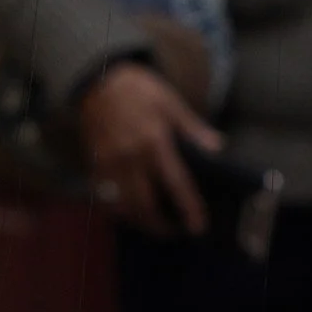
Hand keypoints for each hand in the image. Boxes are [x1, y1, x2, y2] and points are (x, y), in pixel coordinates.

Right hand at [75, 59, 224, 236]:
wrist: (99, 80)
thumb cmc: (139, 90)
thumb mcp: (171, 103)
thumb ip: (193, 129)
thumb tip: (217, 149)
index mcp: (153, 141)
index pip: (175, 183)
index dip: (188, 208)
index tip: (198, 227)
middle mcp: (129, 157)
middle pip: (145, 205)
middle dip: (161, 226)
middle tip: (175, 231)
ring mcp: (108, 165)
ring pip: (123, 207)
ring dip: (140, 222)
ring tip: (155, 224)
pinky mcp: (94, 166)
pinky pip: (106, 200)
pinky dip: (120, 211)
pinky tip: (132, 213)